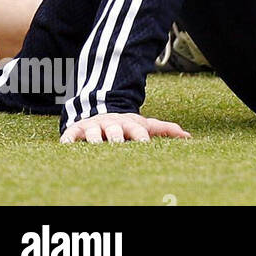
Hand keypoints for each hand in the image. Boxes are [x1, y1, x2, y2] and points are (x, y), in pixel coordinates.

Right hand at [60, 112, 190, 143]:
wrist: (102, 110)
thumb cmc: (127, 125)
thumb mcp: (146, 125)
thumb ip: (166, 130)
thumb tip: (189, 137)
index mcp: (130, 124)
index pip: (137, 130)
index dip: (141, 136)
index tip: (145, 144)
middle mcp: (112, 124)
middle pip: (114, 130)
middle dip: (116, 137)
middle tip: (117, 145)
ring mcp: (94, 126)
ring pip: (92, 132)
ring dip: (93, 138)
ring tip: (93, 145)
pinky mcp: (76, 129)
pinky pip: (71, 134)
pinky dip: (68, 139)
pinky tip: (66, 144)